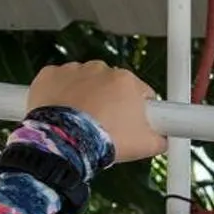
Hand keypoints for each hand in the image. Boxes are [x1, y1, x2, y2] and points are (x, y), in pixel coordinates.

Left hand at [27, 62, 164, 163]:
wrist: (65, 142)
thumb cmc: (105, 140)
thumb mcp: (147, 145)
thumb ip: (161, 138)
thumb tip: (163, 138)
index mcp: (127, 81)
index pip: (142, 93)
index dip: (141, 110)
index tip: (135, 122)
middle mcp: (100, 69)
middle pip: (112, 86)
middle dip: (112, 102)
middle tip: (109, 126)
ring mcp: (73, 70)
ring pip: (86, 82)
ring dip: (87, 97)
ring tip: (84, 122)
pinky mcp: (50, 75)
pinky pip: (60, 82)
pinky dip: (62, 94)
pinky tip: (65, 112)